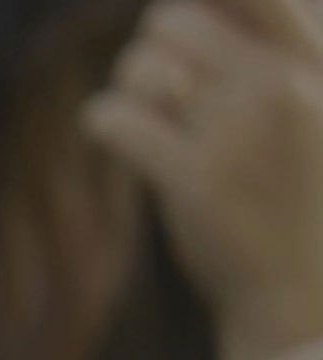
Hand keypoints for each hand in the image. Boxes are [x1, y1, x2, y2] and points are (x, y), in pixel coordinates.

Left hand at [88, 0, 322, 359]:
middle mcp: (280, 86)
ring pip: (140, 65)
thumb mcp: (308, 100)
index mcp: (315, 61)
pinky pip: (113, 116)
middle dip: (155, 48)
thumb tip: (210, 3)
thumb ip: (268, 47)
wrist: (300, 285)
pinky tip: (119, 136)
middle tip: (166, 85)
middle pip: (174, 18)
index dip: (200, 3)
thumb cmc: (300, 185)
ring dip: (132, 86)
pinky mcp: (193, 179)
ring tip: (155, 115)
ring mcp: (237, 132)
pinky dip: (104, 122)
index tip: (185, 26)